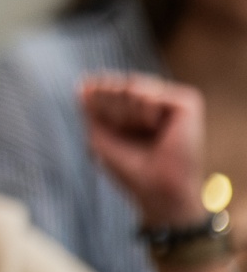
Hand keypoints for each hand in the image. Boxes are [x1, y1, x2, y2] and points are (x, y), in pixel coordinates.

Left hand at [81, 73, 207, 226]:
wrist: (156, 188)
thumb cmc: (129, 167)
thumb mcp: (100, 135)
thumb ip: (92, 108)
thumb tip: (84, 83)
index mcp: (138, 109)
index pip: (110, 86)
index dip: (97, 98)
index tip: (100, 120)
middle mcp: (157, 102)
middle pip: (119, 85)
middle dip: (111, 109)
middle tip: (126, 133)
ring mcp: (173, 101)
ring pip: (132, 86)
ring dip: (126, 113)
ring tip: (144, 133)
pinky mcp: (188, 103)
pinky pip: (150, 94)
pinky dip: (145, 112)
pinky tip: (157, 128)